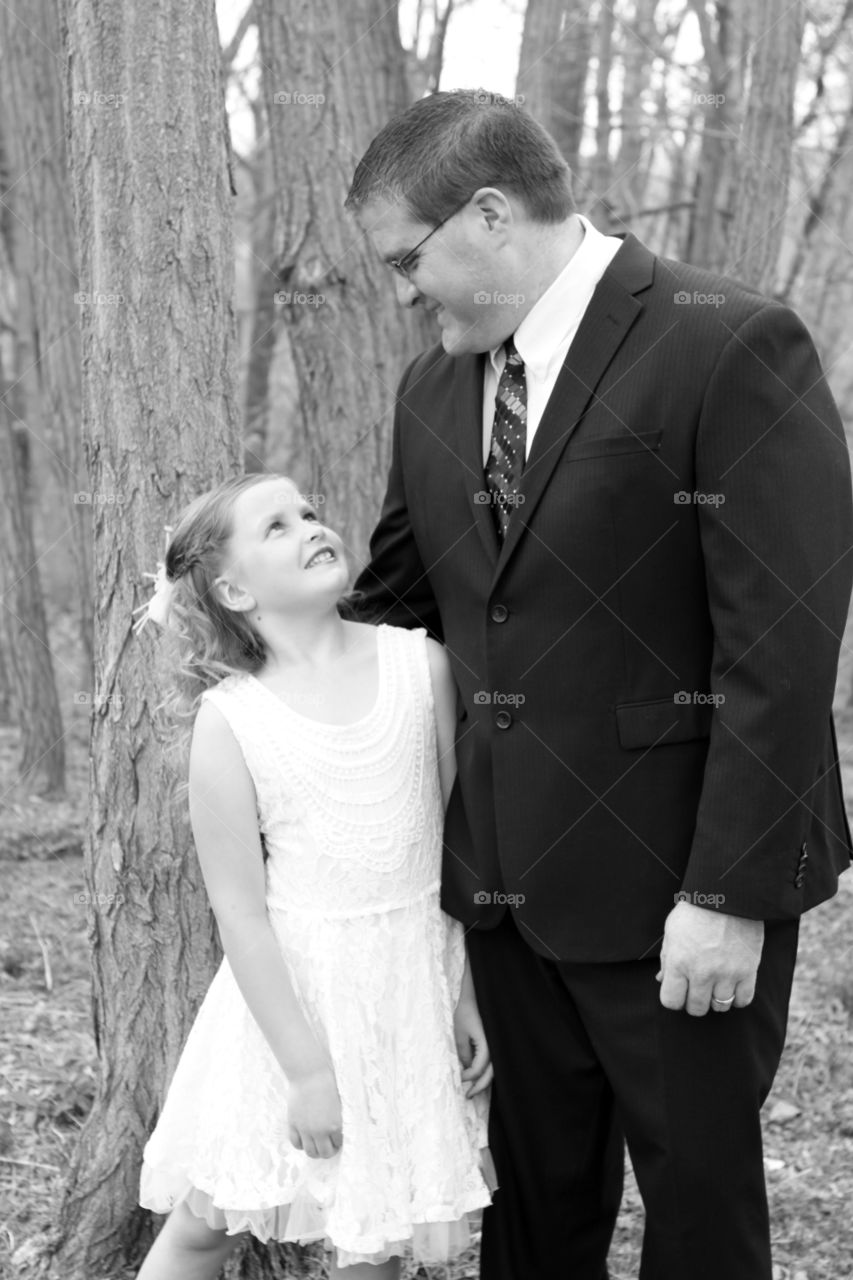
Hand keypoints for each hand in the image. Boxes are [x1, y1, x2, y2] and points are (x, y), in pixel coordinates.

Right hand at [287, 1065, 342, 1157]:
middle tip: (328, 1144)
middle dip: (328, 1151)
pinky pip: (296, 1143)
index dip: (338, 1142)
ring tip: (317, 1143)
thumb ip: (341, 1118)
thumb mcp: (341, 1101)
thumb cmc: (329, 1082)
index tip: (337, 1139)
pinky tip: (305, 1138)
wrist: (310, 1073)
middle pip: (324, 1153)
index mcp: (336, 1125)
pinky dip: (301, 1144)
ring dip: (315, 1151)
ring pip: (310, 1152)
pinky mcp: (294, 1124)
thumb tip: (344, 1128)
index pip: (339, 1144)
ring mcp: (305, 1129)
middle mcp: (320, 1131)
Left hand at [454, 997, 493, 1096]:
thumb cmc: (467, 1011)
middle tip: (468, 1096)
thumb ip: (463, 1053)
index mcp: (487, 1044)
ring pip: (494, 1069)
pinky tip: (477, 1075)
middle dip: (479, 1087)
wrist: (477, 994)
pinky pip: (494, 1061)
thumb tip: (466, 1070)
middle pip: (490, 1074)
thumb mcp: (460, 1033)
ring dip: (484, 1080)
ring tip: (473, 1090)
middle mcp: (496, 1047)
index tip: (458, 1078)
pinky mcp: (496, 1042)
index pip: (478, 1069)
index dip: (467, 1076)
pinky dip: (486, 1070)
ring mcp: (497, 1045)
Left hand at [658, 901, 763, 1015]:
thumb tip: (662, 980)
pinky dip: (738, 997)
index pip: (671, 1002)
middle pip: (696, 1008)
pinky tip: (732, 985)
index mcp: (678, 962)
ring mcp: (726, 973)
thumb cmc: (695, 911)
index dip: (674, 998)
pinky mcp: (748, 970)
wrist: (726, 894)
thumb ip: (667, 959)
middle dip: (694, 1002)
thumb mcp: (672, 932)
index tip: (678, 990)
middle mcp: (701, 972)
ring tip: (715, 985)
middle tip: (697, 988)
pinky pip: (743, 1000)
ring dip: (716, 999)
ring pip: (720, 1006)